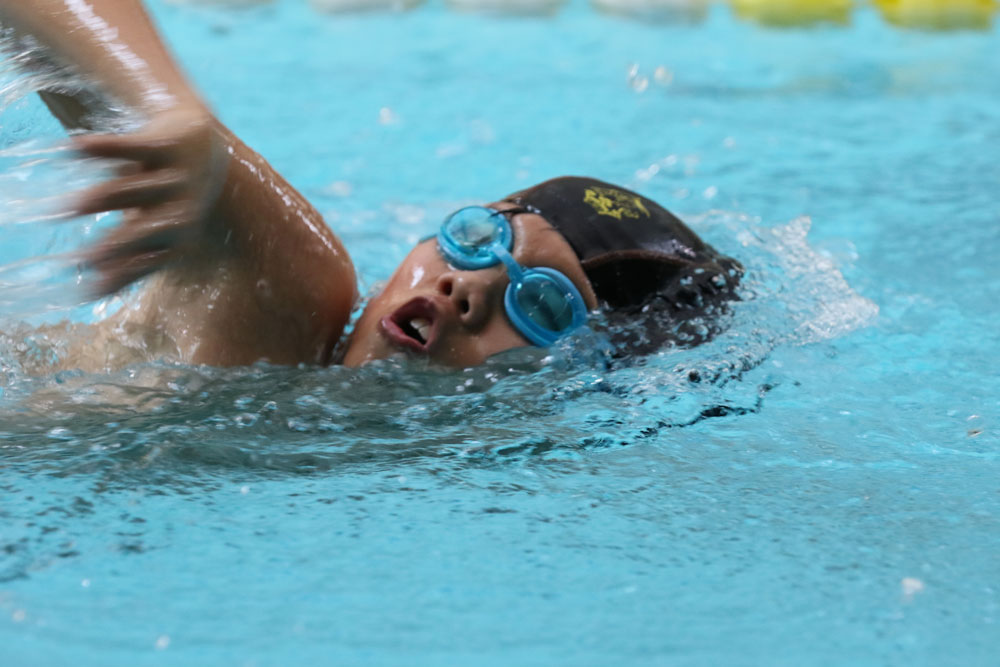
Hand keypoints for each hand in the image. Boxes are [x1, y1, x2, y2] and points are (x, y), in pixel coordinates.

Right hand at [75, 107, 228, 295]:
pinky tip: (76, 147)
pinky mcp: (167, 144)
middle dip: (120, 244)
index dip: (128, 274)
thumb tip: (90, 294)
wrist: (201, 139)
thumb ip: (125, 257)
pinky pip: (136, 147)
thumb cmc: (168, 196)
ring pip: (139, 189)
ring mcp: (177, 176)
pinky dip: (108, 148)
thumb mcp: (151, 227)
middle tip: (84, 259)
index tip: (93, 290)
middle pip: (152, 229)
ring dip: (106, 198)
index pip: (155, 259)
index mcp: (182, 234)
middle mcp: (185, 208)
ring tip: (72, 207)